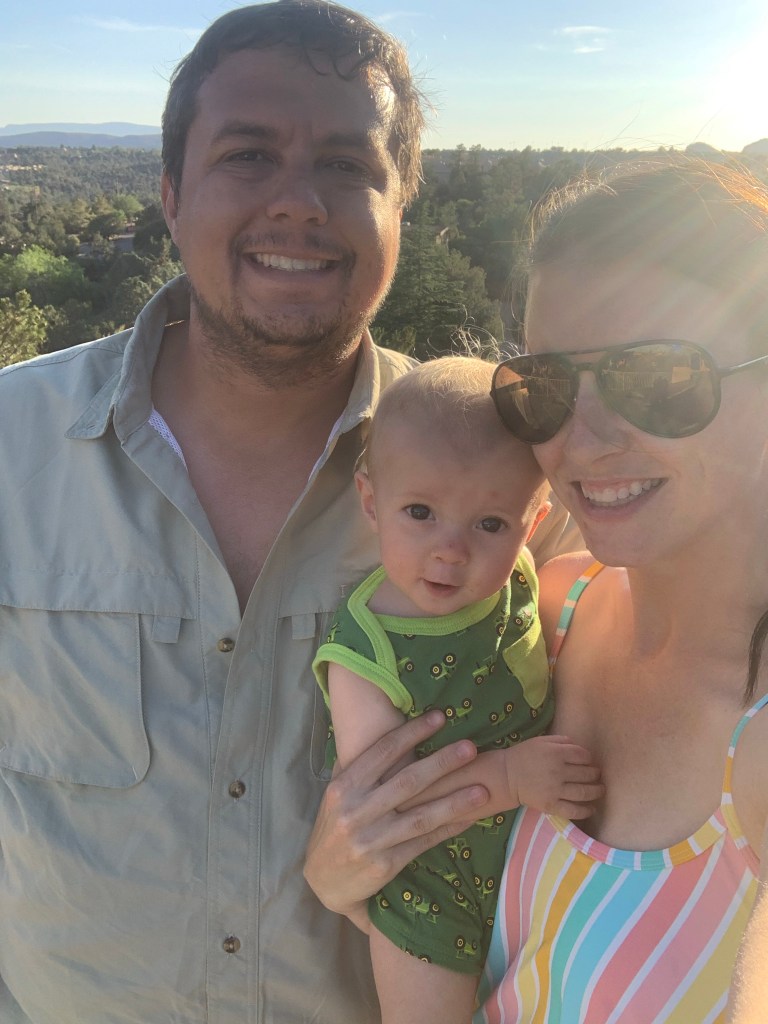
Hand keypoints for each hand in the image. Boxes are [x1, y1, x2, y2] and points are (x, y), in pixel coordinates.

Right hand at [304, 710, 489, 923]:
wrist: (323, 882)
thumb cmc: (334, 830)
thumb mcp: (336, 797)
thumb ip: (355, 768)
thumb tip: (378, 731)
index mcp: (343, 788)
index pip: (382, 752)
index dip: (412, 733)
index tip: (439, 718)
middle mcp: (356, 811)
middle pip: (407, 781)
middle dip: (442, 763)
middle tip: (471, 748)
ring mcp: (371, 840)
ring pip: (420, 816)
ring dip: (455, 801)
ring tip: (482, 789)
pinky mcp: (385, 864)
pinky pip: (423, 843)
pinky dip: (448, 830)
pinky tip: (470, 820)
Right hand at [505, 734, 603, 819]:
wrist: (507, 776)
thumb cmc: (525, 755)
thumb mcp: (542, 741)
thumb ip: (562, 741)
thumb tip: (580, 749)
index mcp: (556, 753)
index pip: (584, 756)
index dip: (589, 758)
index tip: (588, 762)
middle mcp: (558, 771)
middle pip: (587, 774)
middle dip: (596, 774)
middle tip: (597, 775)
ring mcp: (555, 790)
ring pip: (584, 792)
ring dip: (597, 791)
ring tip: (600, 790)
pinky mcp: (551, 806)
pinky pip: (573, 810)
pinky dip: (586, 811)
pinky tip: (592, 808)